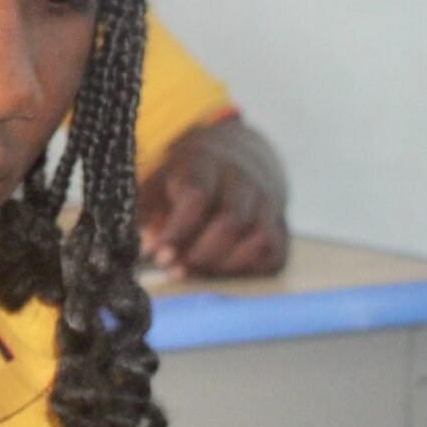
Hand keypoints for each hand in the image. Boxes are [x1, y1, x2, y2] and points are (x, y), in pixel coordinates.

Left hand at [139, 117, 288, 277]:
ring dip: (223, 265)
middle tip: (172, 268)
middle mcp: (244, 178)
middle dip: (198, 255)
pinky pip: (274, 256)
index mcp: (206, 161)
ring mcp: (269, 201)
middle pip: (231, 222)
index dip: (176, 231)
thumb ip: (145, 212)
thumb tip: (145, 246)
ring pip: (258, 240)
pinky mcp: (282, 225)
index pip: (197, 195)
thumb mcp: (157, 181)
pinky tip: (221, 268)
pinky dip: (248, 270)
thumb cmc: (186, 176)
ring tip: (195, 269)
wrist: (235, 155)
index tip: (154, 253)